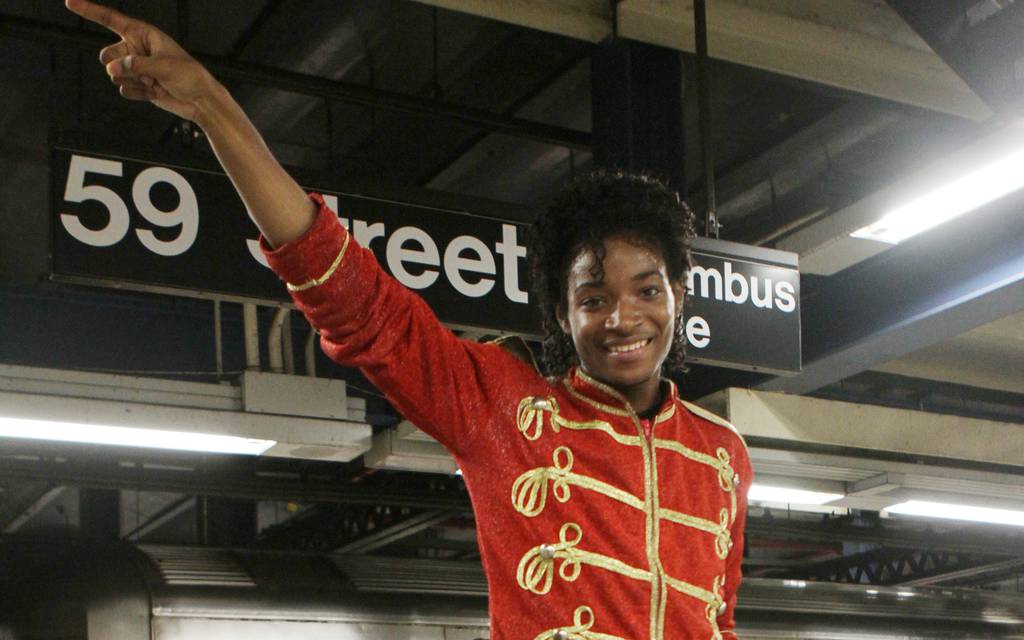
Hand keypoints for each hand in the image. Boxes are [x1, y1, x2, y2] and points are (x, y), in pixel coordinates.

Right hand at [66, 0, 217, 121]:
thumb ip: (136, 65)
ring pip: (114, 74)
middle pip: (107, 55)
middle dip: (119, 65)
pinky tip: (154, 92)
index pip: (112, 20)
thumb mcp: (164, 66)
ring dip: (132, 81)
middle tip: (142, 71)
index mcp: (144, 35)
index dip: (90, 11)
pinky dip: (137, 93)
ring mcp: (137, 68)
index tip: (70, 2)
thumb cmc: (189, 76)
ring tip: (153, 82)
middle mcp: (137, 49)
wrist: (200, 100)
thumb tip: (113, 69)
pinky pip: (124, 89)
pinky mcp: (138, 85)